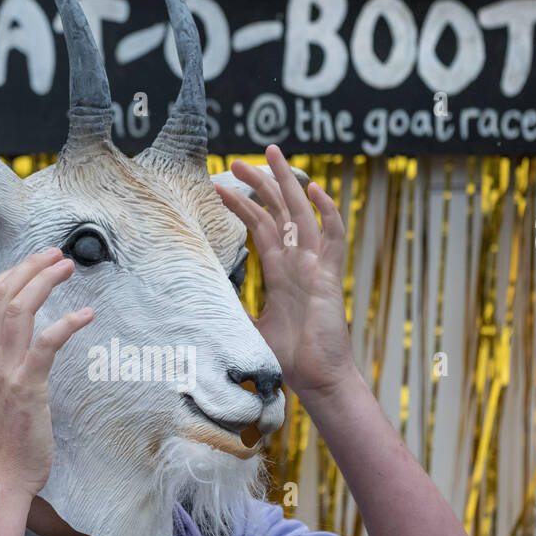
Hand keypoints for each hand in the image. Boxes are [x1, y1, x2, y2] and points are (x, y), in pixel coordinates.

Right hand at [0, 248, 93, 496]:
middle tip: (56, 254)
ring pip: (19, 310)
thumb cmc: (0, 439)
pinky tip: (86, 315)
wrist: (0, 475)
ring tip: (67, 268)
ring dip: (45, 283)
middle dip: (29, 267)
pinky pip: (45, 344)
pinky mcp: (27, 387)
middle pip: (2, 295)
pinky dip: (66, 324)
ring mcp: (5, 371)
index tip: (34, 261)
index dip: (11, 274)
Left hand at [213, 144, 356, 402]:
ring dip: (288, 183)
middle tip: (237, 160)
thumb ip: (232, 308)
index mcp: (281, 270)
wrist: (316, 380)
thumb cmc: (288, 358)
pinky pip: (334, 238)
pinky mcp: (331, 278)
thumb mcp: (249, 326)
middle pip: (280, 210)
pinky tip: (314, 191)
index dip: (242, 204)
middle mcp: (299, 262)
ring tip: (271, 155)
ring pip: (303, 214)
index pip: (261, 226)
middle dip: (262, 182)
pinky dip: (328, 213)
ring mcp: (316, 267)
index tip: (218, 186)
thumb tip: (202, 300)